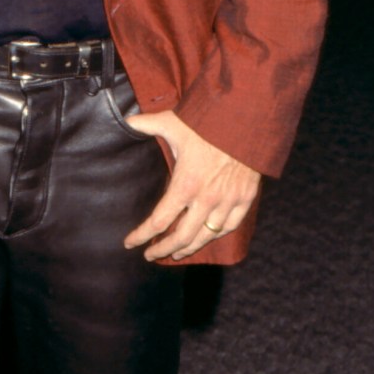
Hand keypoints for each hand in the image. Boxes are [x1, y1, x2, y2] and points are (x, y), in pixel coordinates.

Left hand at [122, 113, 260, 261]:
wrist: (247, 119)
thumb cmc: (208, 122)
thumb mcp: (173, 122)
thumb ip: (147, 124)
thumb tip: (126, 120)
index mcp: (185, 185)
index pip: (158, 221)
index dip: (141, 235)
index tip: (129, 243)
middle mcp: (206, 199)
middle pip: (181, 237)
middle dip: (163, 250)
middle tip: (151, 255)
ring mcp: (228, 201)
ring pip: (206, 236)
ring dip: (189, 247)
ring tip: (177, 253)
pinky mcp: (245, 198)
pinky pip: (229, 226)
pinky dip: (216, 235)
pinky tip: (207, 237)